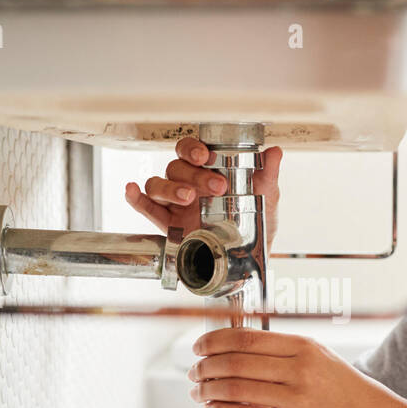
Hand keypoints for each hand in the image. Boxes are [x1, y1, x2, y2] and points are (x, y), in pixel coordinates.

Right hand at [124, 135, 282, 251]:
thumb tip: (275, 152)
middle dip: (193, 175)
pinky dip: (135, 198)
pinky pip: (145, 207)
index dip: (192, 148)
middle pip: (175, 167)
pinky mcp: (167, 224)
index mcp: (208, 170)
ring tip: (188, 200)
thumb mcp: (266, 196)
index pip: (190, 150)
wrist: (247, 258)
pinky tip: (131, 191)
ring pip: (158, 184)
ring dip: (169, 188)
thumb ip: (267, 174)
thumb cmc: (254, 223)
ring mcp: (175, 203)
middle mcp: (187, 182)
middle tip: (216, 187)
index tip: (205, 156)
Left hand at [186, 327, 402, 407]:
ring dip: (207, 389)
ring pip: (236, 389)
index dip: (213, 341)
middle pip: (234, 361)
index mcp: (303, 346)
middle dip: (204, 366)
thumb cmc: (350, 393)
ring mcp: (298, 398)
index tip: (197, 346)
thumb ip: (287, 351)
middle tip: (191, 371)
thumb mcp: (323, 359)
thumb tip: (242, 345)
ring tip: (195, 392)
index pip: (244, 337)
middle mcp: (300, 368)